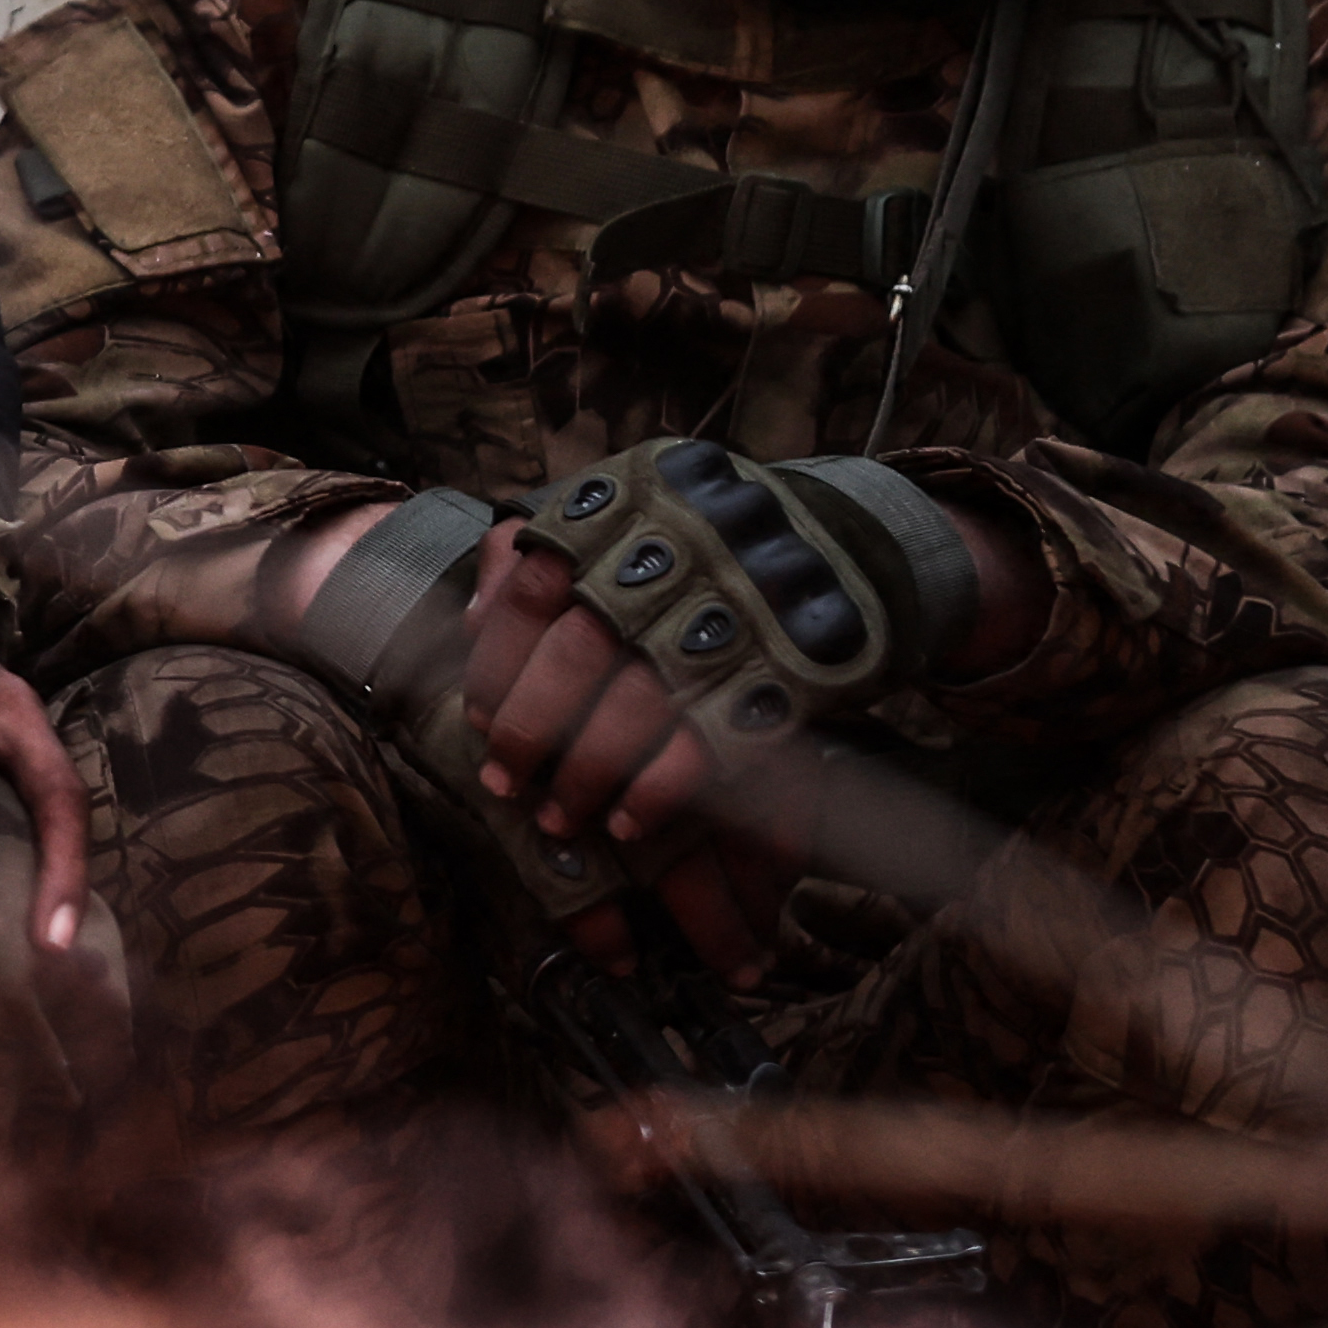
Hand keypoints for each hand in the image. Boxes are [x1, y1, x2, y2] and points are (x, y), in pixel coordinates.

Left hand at [455, 487, 1043, 845]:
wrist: (857, 541)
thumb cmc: (701, 541)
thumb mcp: (620, 516)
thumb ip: (538, 554)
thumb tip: (470, 621)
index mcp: (627, 504)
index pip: (531, 590)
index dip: (494, 665)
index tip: (477, 721)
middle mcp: (682, 549)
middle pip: (580, 650)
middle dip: (529, 729)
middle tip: (505, 782)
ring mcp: (740, 607)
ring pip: (639, 701)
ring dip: (587, 773)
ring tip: (559, 818)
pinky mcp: (790, 664)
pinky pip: (711, 738)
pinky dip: (658, 790)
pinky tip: (628, 822)